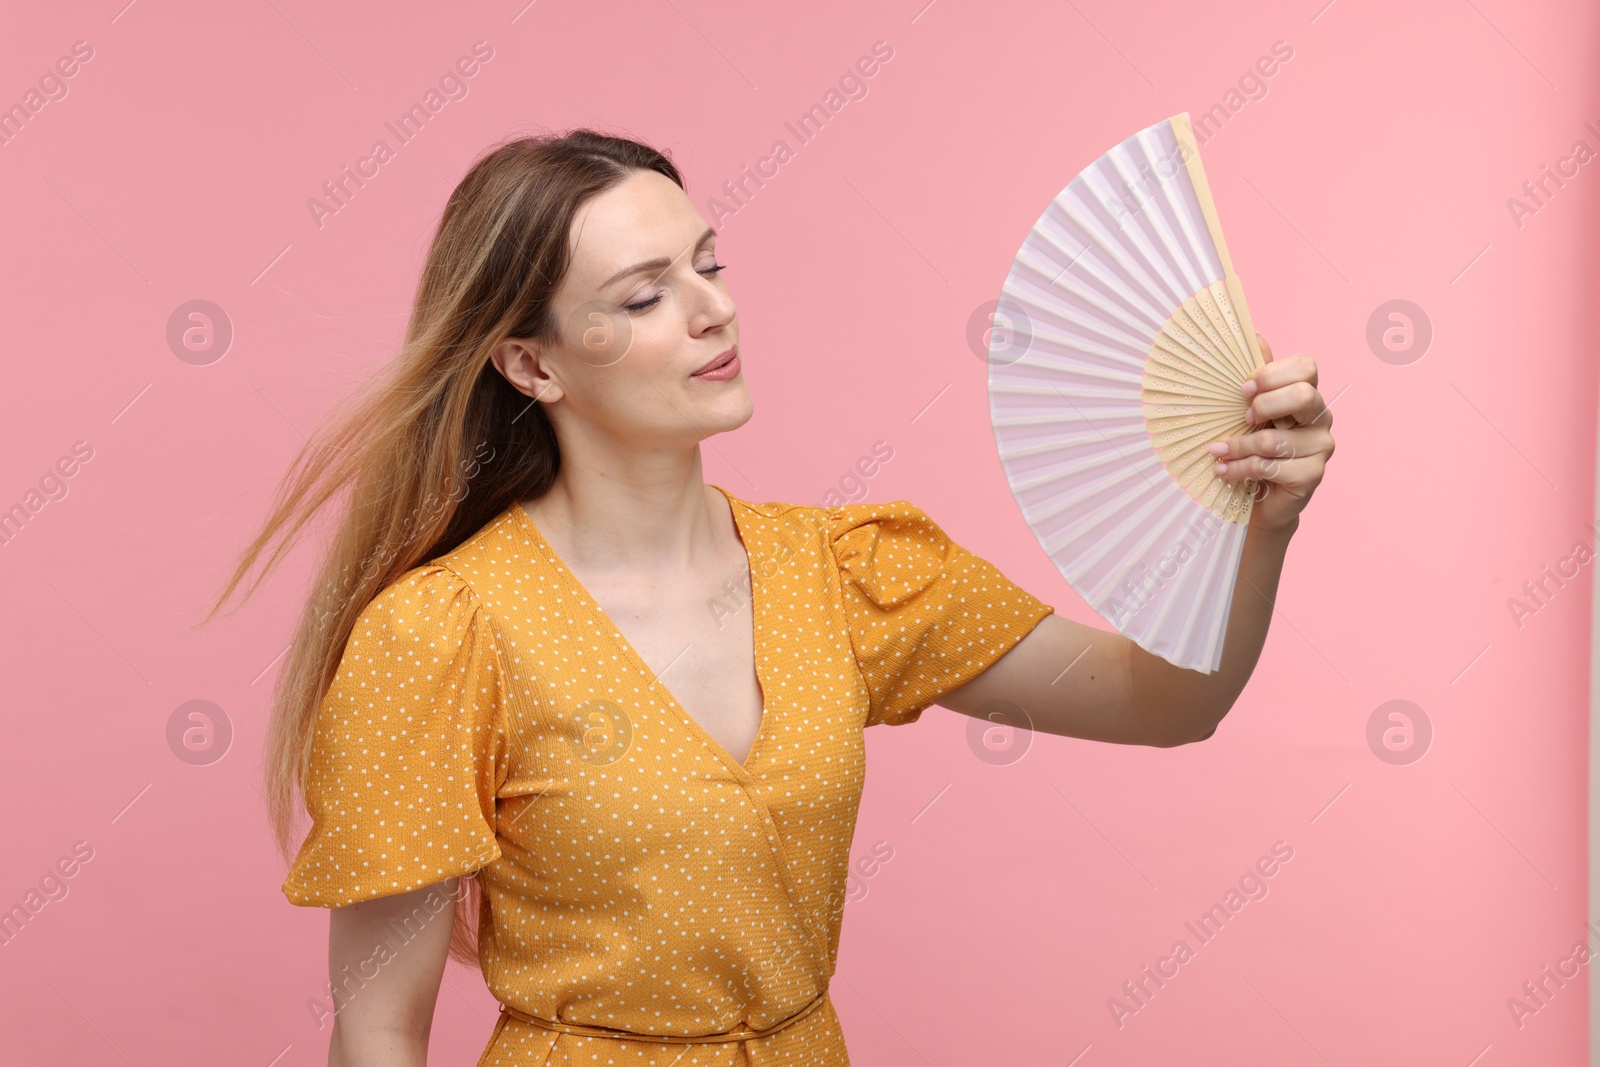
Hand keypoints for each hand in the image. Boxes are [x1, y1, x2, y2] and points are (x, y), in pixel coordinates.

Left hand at [1208, 333, 1334, 533]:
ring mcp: (1321, 447)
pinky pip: (1268, 466)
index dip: (1271, 374)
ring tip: (1217, 453)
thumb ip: (1256, 378)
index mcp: (1307, 394)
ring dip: (1237, 446)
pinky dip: (1239, 468)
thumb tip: (1254, 334)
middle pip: (1302, 395)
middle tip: (1242, 418)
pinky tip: (1224, 471)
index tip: (1243, 390)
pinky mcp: (1312, 475)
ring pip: (1273, 439)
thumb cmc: (1254, 449)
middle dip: (1264, 405)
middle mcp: (1320, 417)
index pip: (1305, 366)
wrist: (1261, 500)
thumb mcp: (1250, 411)